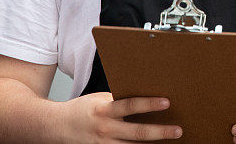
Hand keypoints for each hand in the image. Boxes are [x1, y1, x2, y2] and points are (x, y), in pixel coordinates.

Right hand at [61, 92, 182, 142]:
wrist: (57, 126)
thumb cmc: (83, 109)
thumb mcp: (100, 99)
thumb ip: (120, 100)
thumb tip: (145, 96)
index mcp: (105, 110)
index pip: (130, 105)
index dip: (149, 104)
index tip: (167, 102)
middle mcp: (105, 129)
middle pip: (137, 133)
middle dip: (160, 132)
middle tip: (178, 130)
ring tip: (171, 143)